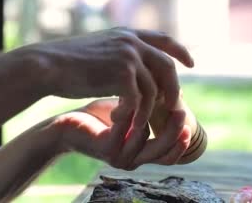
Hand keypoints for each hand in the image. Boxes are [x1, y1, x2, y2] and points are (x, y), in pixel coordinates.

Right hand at [25, 27, 193, 128]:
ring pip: (153, 89)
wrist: (47, 65)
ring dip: (148, 111)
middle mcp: (131, 42)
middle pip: (166, 66)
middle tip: (173, 106)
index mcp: (126, 35)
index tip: (190, 63)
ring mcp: (128, 56)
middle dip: (173, 88)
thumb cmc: (65, 63)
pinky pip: (139, 100)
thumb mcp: (97, 50)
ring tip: (136, 124)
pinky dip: (133, 115)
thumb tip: (128, 67)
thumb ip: (116, 54)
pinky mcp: (122, 73)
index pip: (162, 39)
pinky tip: (118, 121)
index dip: (179, 51)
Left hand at [54, 99, 190, 169]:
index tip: (186, 116)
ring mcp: (119, 157)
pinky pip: (126, 132)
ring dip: (154, 121)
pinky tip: (135, 98)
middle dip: (174, 132)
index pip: (169, 155)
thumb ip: (149, 108)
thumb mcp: (130, 111)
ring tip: (159, 100)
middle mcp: (132, 160)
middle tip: (181, 111)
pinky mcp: (106, 149)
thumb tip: (175, 90)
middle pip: (162, 153)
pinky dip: (133, 115)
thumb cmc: (97, 116)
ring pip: (146, 142)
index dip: (181, 140)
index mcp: (140, 154)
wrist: (64, 124)